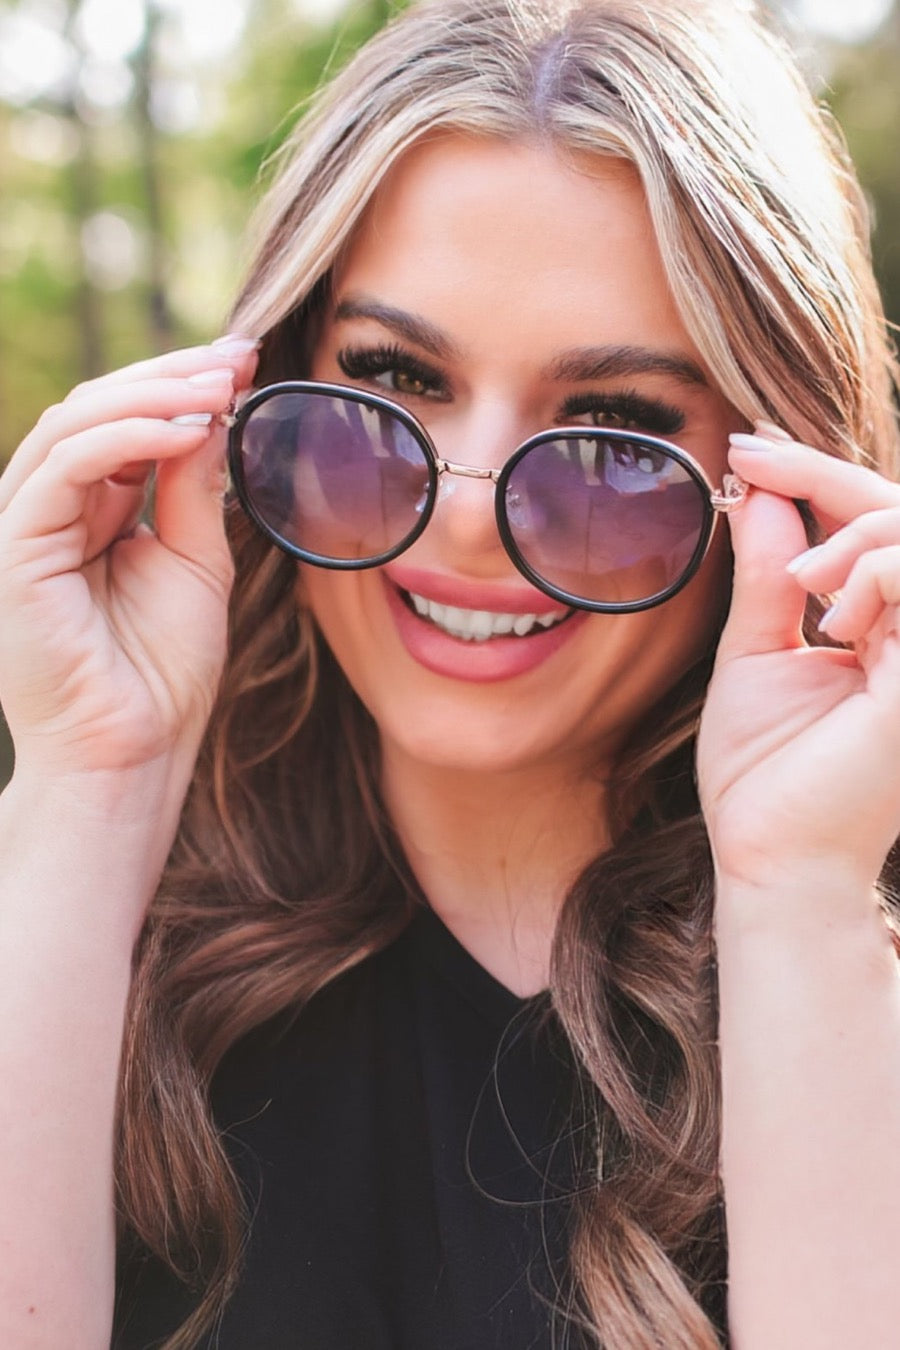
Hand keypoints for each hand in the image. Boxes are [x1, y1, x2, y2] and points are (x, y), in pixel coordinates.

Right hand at [0, 338, 258, 780]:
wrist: (135, 749)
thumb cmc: (165, 670)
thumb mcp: (195, 560)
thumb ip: (192, 487)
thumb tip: (210, 412)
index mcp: (90, 513)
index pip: (126, 424)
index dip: (181, 386)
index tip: (246, 361)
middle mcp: (51, 509)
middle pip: (97, 409)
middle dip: (171, 375)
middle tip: (238, 357)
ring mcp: (26, 524)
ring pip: (76, 422)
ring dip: (153, 394)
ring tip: (221, 386)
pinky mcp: (14, 545)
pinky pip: (66, 465)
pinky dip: (127, 436)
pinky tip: (188, 428)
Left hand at [697, 424, 899, 891]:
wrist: (768, 853)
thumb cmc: (761, 773)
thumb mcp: (756, 654)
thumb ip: (770, 576)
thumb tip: (764, 494)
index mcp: (885, 630)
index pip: (874, 528)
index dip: (815, 474)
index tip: (745, 447)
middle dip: (826, 476)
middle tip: (748, 467)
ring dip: (854, 533)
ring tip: (799, 582)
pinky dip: (873, 572)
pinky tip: (832, 619)